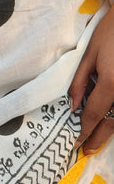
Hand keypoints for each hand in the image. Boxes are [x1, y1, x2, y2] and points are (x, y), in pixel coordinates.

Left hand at [69, 5, 113, 153]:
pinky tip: (111, 124)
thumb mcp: (90, 54)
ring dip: (111, 132)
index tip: (76, 142)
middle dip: (98, 138)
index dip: (84, 131)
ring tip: (98, 142)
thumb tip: (72, 106)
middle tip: (87, 151)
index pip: (95, 114)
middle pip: (112, 123)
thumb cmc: (111, 32)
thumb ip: (79, 82)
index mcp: (111, 83)